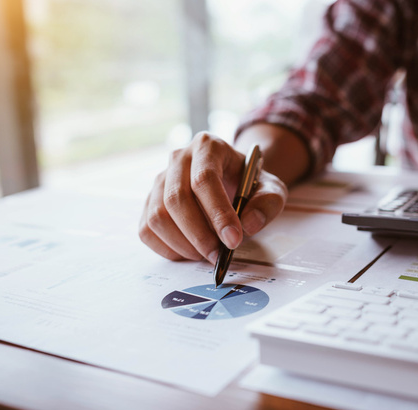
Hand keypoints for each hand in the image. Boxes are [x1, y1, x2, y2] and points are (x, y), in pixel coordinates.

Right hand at [139, 132, 287, 262]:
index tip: (233, 240)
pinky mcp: (150, 201)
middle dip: (199, 235)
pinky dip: (167, 248)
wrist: (233, 180)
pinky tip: (190, 251)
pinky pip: (146, 229)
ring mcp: (159, 179)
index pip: (204, 179)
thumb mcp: (271, 188)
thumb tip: (249, 224)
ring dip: (182, 244)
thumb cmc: (249, 183)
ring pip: (157, 216)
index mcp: (208, 146)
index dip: (218, 213)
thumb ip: (267, 203)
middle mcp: (178, 158)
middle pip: (176, 199)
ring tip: (207, 254)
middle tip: (218, 255)